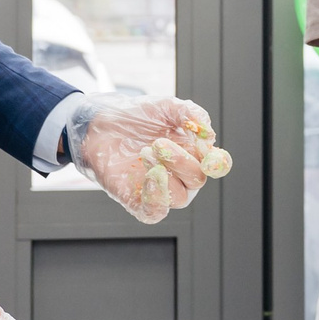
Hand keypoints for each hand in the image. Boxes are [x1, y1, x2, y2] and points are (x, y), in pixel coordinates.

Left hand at [69, 94, 230, 223]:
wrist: (101, 123)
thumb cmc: (136, 116)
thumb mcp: (166, 106)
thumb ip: (190, 114)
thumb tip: (209, 134)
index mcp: (192, 152)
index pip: (216, 165)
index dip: (217, 163)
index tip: (209, 155)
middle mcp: (180, 174)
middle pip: (197, 180)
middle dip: (181, 162)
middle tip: (158, 143)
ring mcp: (160, 189)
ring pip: (179, 198)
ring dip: (165, 176)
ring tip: (145, 153)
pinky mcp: (138, 201)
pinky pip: (154, 213)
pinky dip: (156, 200)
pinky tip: (148, 178)